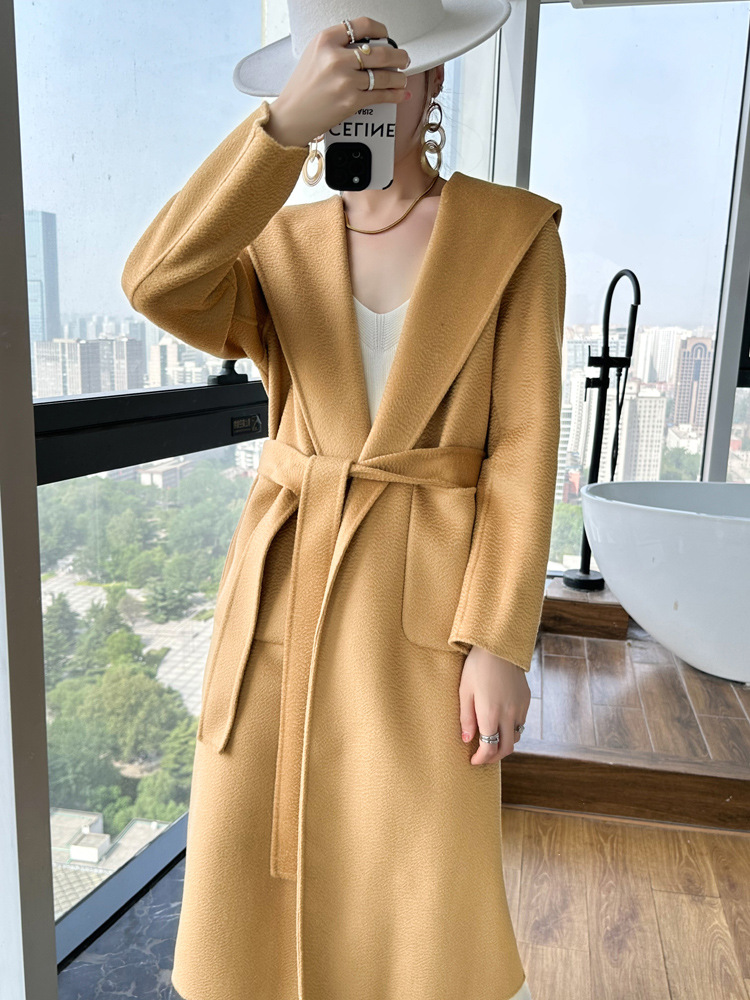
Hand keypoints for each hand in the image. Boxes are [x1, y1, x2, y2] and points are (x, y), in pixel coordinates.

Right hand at [263, 16, 410, 147]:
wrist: (291, 116)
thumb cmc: (302, 89)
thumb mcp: (314, 55)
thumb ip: (338, 46)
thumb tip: (367, 46)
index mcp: (326, 40)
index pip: (362, 25)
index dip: (380, 30)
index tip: (386, 37)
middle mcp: (336, 58)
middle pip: (379, 52)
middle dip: (398, 56)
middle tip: (403, 58)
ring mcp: (345, 81)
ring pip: (383, 75)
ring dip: (398, 77)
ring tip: (401, 77)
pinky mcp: (351, 101)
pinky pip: (380, 95)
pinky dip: (395, 94)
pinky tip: (400, 93)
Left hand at [458, 646, 530, 764]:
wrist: (499, 646)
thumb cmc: (476, 667)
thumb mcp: (464, 691)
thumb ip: (466, 718)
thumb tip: (467, 740)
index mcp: (490, 714)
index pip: (489, 748)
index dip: (481, 759)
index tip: (473, 761)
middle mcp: (509, 714)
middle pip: (507, 748)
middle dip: (494, 757)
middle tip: (483, 757)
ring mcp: (520, 707)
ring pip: (516, 737)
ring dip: (504, 744)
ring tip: (492, 741)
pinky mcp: (526, 700)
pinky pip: (521, 722)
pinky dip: (511, 729)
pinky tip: (501, 723)